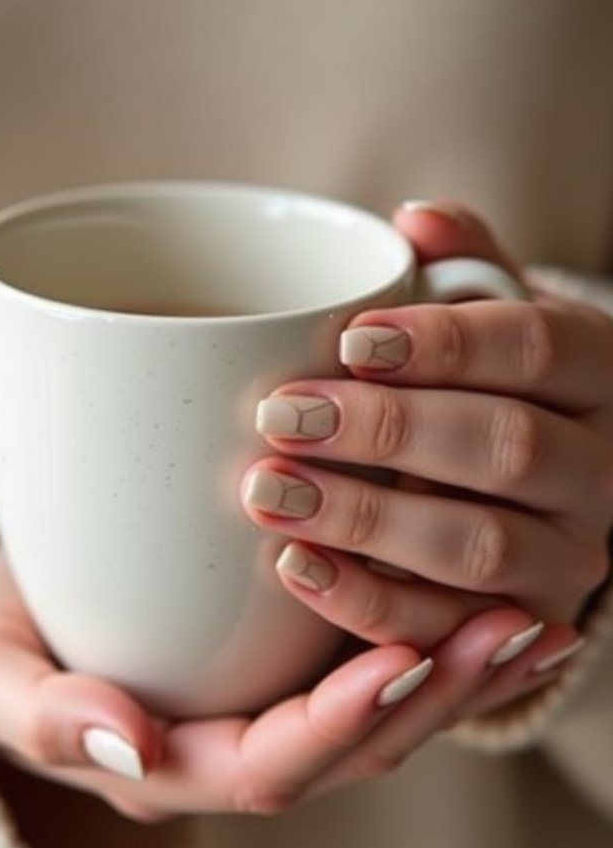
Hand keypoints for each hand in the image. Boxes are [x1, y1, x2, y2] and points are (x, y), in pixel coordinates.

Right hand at [0, 543, 579, 822]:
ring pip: (386, 715)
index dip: (335, 721)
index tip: (397, 661)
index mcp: (174, 766)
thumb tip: (119, 743)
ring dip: (465, 672)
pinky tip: (507, 598)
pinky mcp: (294, 666)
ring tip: (538, 620)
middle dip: (437, 695)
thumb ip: (41, 716)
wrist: (12, 623)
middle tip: (511, 630)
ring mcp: (274, 711)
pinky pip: (382, 667)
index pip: (268, 767)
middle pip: (355, 748)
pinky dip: (448, 639)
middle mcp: (241, 751)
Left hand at [242, 200, 612, 647]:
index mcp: (595, 375)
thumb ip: (464, 271)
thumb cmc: (489, 392)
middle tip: (280, 415)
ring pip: (480, 547)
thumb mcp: (493, 322)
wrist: (531, 504)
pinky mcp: (521, 626)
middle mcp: (599, 470)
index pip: (536, 349)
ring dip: (367, 519)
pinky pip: (447, 628)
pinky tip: (294, 566)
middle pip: (507, 448)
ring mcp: (570, 557)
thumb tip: (416, 220)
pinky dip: (367, 603)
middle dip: (387, 430)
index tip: (346, 341)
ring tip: (268, 492)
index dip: (445, 344)